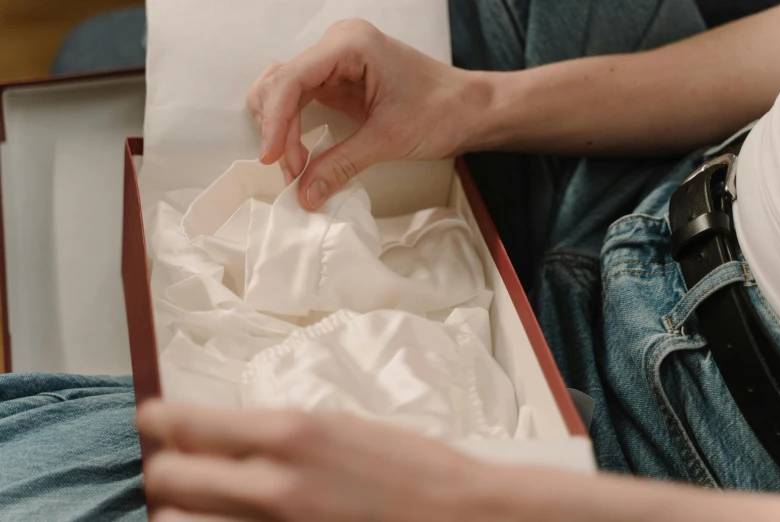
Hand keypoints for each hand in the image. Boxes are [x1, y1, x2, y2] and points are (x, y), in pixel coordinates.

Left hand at [137, 401, 500, 521]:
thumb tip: (226, 435)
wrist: (460, 515)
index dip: (161, 418)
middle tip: (175, 464)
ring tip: (198, 505)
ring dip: (179, 513)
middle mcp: (273, 485)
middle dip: (166, 468)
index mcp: (291, 434)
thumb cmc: (411, 466)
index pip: (190, 424)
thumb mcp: (341, 427)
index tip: (152, 417)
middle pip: (170, 478)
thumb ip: (277, 433)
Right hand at [246, 19, 485, 209]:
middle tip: (292, 172)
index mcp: (349, 45)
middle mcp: (337, 46)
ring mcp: (335, 61)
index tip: (273, 159)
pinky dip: (293, 127)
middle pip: (280, 84)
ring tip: (295, 166)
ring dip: (281, 129)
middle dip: (278, 130)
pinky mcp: (338, 80)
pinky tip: (300, 153)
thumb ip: (341, 165)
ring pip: (283, 91)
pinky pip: (300, 100)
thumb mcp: (388, 140)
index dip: (274, 122)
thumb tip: (305, 194)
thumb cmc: (441, 111)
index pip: (291, 79)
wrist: (469, 109)